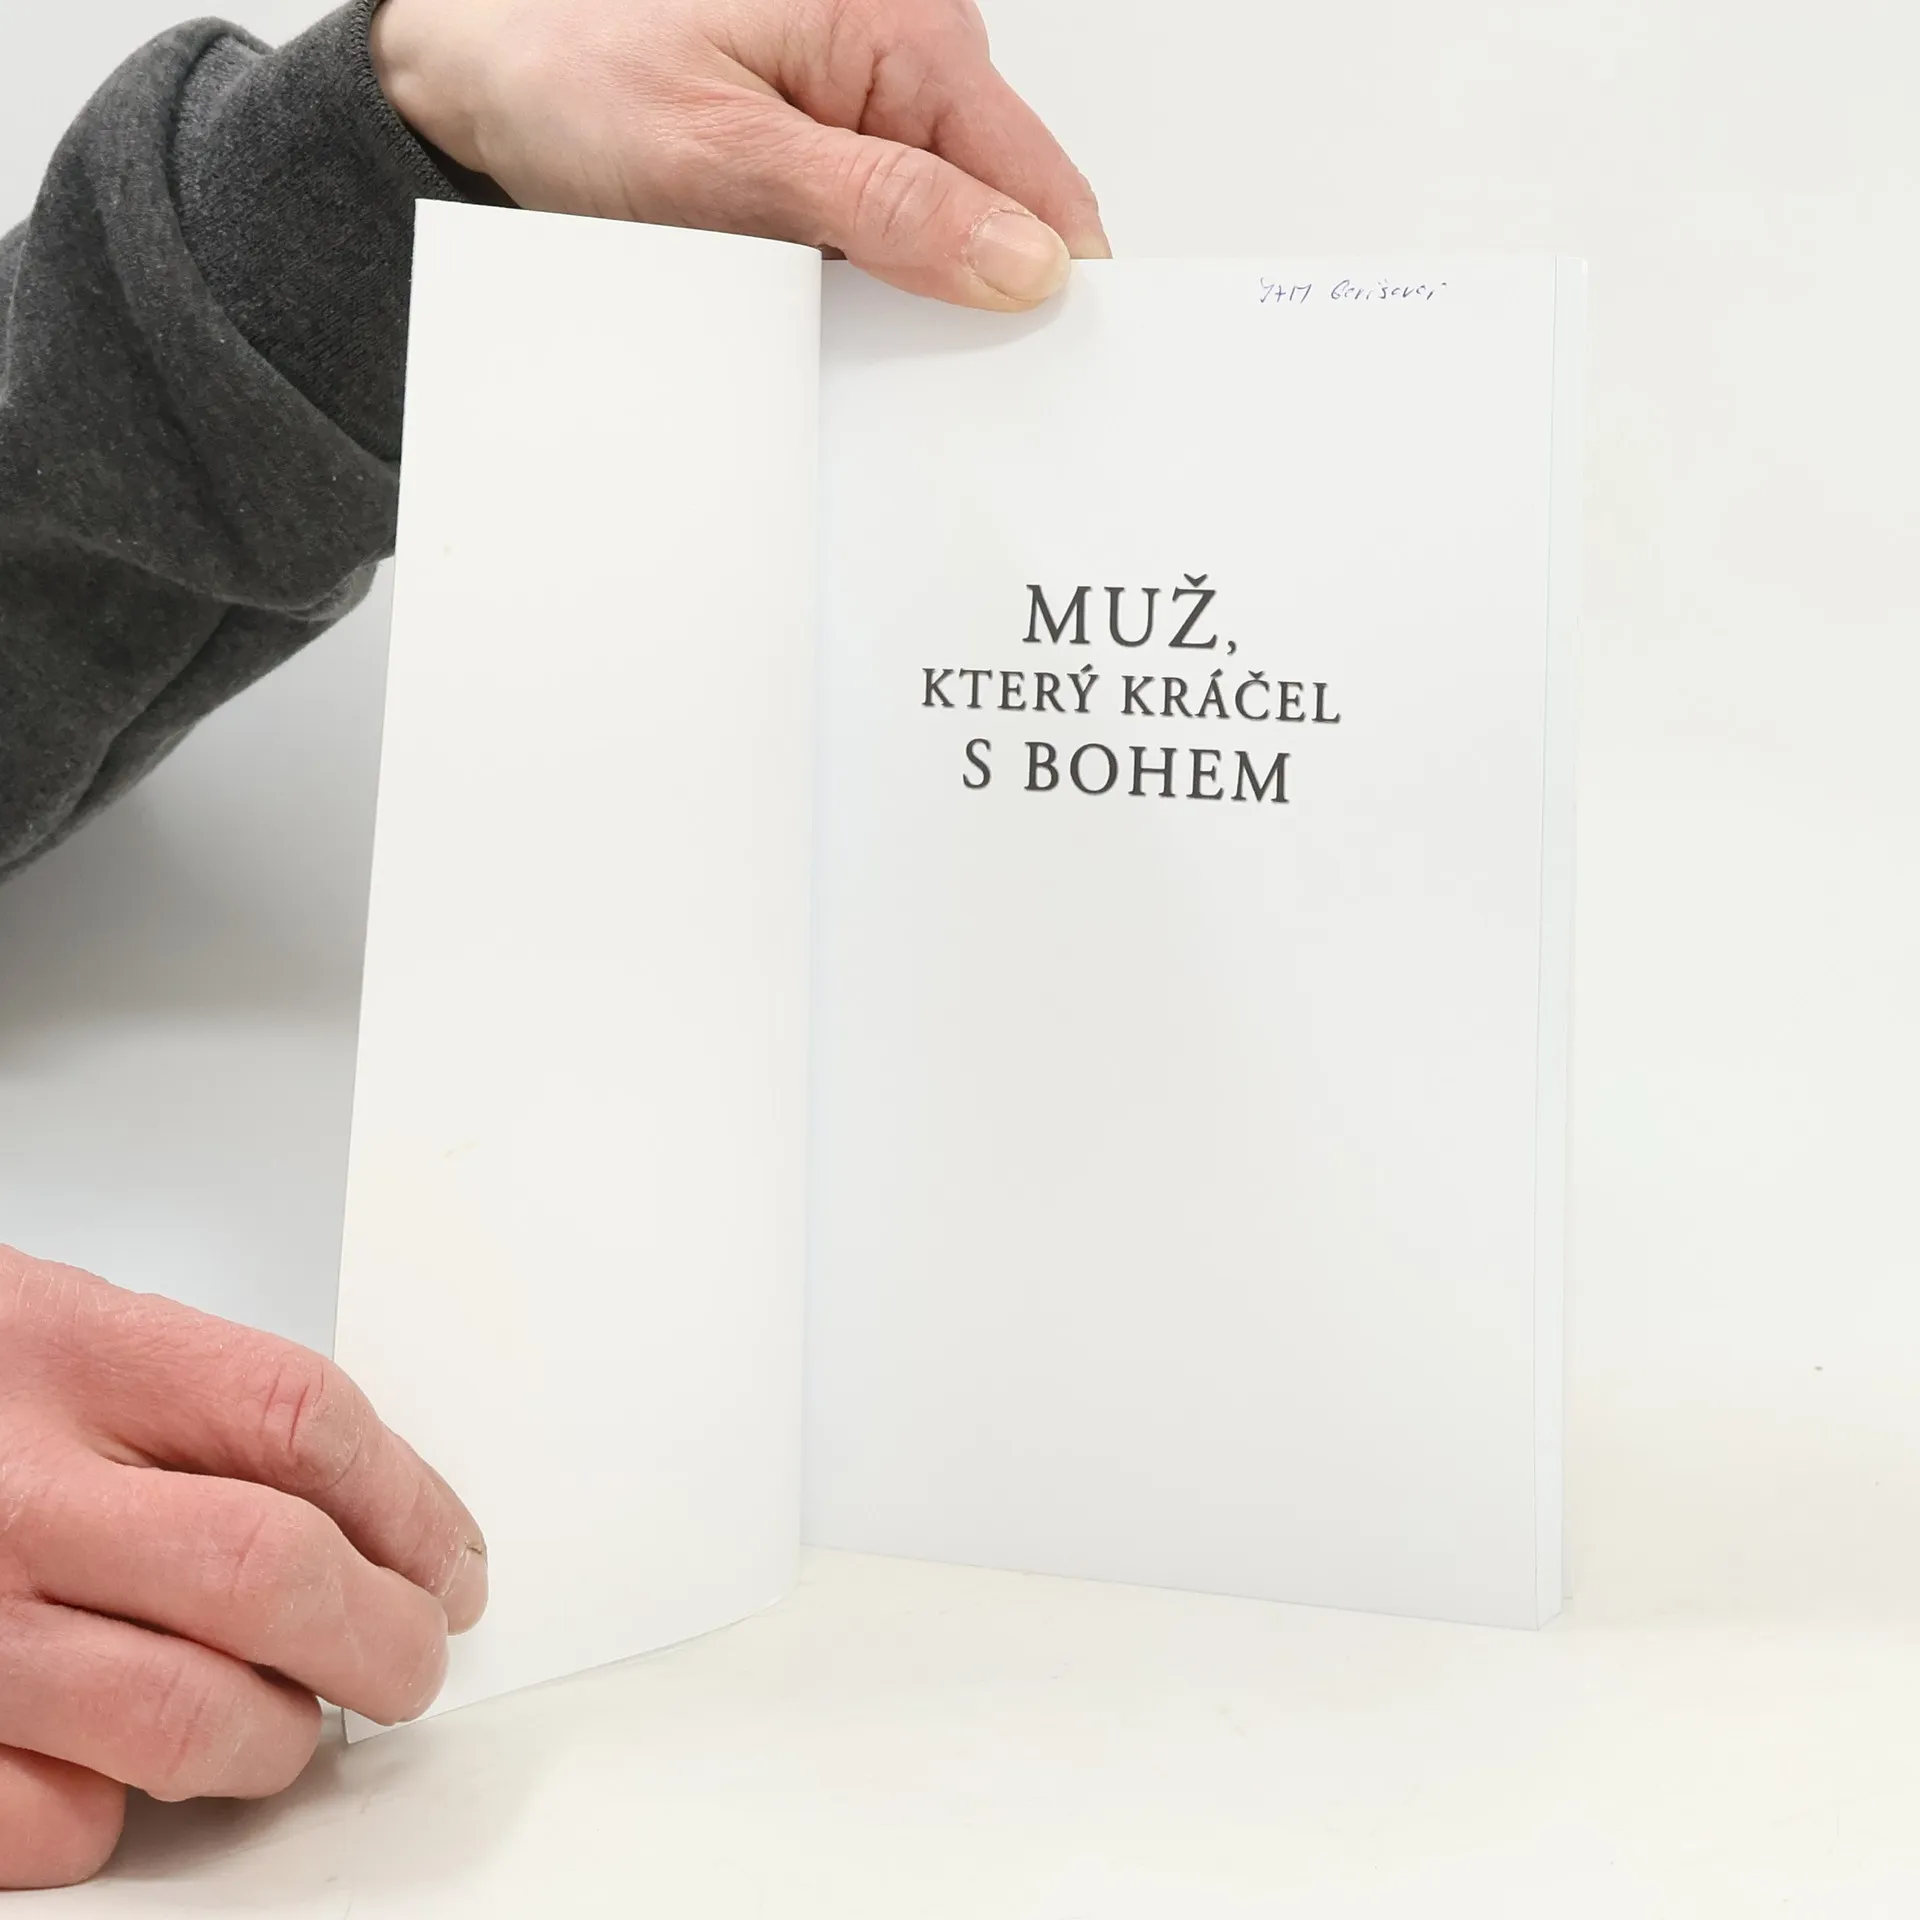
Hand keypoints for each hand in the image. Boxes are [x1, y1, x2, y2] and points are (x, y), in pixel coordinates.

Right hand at [0, 1247, 485, 1888]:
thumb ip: (202, 1405)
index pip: (304, 1422)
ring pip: (189, 1719)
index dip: (411, 1505)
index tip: (449, 1559)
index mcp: (73, 1354)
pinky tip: (130, 1764)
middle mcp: (14, 1489)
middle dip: (384, 1637)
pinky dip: (124, 1811)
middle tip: (414, 1657)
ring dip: (276, 1737)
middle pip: (270, 1573)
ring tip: (287, 1719)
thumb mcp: (65, 1329)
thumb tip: (377, 1516)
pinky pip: (64, 1821)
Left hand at [371, 0, 1107, 309]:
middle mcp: (906, 46)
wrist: (475, 65)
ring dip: (906, 289)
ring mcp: (872, 88)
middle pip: (1002, 209)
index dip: (1046, 290)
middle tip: (887, 356)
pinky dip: (863, 272)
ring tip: (819, 308)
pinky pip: (891, 219)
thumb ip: (888, 210)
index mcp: (905, 30)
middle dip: (967, 296)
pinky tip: (808, 290)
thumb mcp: (728, 160)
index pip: (1042, 186)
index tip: (1025, 381)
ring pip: (947, 225)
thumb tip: (1022, 262)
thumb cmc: (572, 75)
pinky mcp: (836, 129)